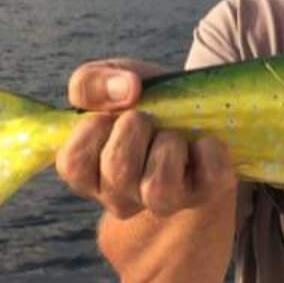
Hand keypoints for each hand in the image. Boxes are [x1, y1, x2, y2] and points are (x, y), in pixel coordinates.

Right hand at [55, 59, 235, 219]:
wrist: (198, 109)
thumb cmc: (145, 102)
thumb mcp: (112, 80)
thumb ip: (92, 82)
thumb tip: (126, 89)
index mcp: (89, 173)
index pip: (73, 163)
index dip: (93, 129)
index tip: (110, 113)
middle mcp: (120, 197)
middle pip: (118, 169)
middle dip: (134, 127)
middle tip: (145, 117)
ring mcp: (163, 201)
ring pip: (159, 187)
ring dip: (169, 143)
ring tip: (172, 133)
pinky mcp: (204, 194)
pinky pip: (209, 176)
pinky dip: (209, 148)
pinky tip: (203, 140)